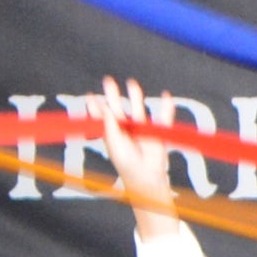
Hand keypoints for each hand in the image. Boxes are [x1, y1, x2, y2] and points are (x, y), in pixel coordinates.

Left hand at [88, 83, 180, 215]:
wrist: (146, 176)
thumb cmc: (127, 164)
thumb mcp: (114, 144)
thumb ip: (109, 125)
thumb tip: (103, 107)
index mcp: (112, 134)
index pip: (101, 117)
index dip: (95, 106)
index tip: (90, 95)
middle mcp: (125, 129)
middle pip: (117, 108)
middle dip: (112, 94)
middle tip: (108, 80)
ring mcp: (141, 129)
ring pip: (137, 108)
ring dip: (135, 95)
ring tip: (132, 83)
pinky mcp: (156, 131)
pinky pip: (162, 116)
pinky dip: (166, 107)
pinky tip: (166, 96)